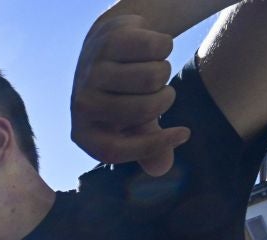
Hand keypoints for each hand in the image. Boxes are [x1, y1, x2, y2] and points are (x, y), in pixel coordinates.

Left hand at [70, 14, 188, 175]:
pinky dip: (164, 46)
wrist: (108, 46)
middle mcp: (81, 105)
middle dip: (165, 98)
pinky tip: (147, 47)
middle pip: (146, 109)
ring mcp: (91, 72)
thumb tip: (161, 170)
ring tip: (147, 67)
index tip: (184, 133)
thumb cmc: (122, 94)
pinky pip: (159, 47)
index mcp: (83, 134)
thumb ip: (147, 148)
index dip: (153, 145)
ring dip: (163, 70)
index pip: (115, 151)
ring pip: (155, 76)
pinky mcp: (108, 42)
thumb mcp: (133, 124)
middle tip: (157, 90)